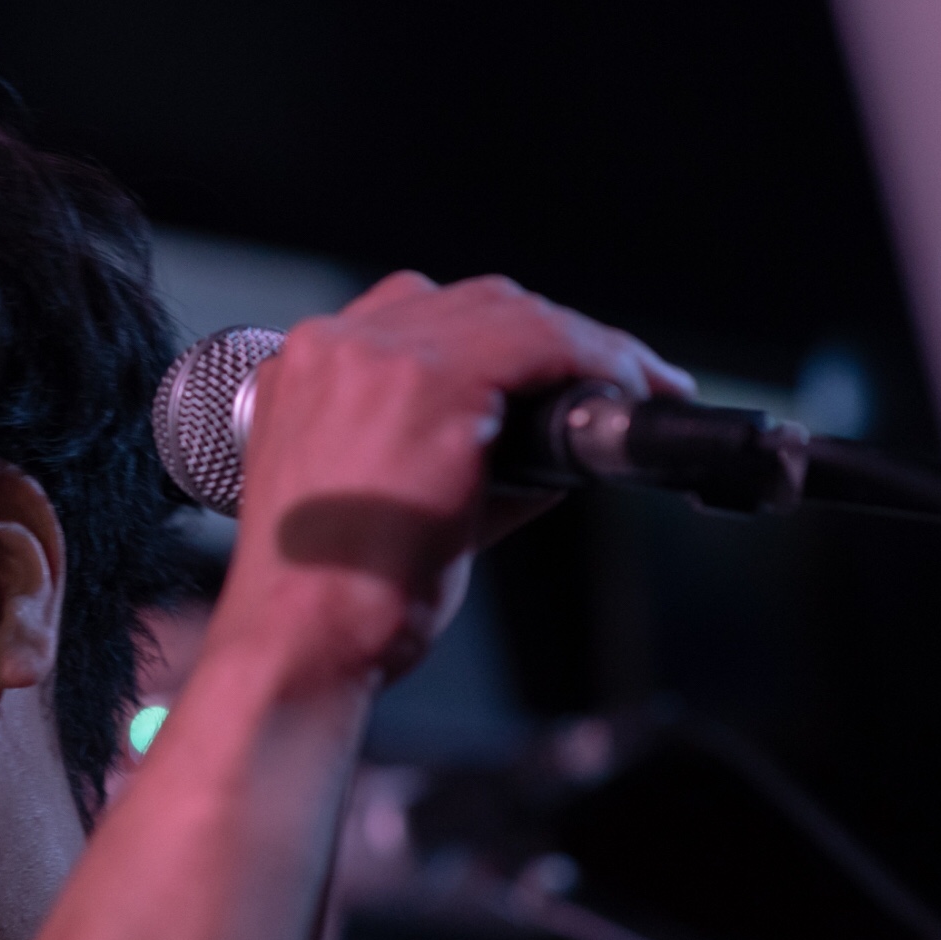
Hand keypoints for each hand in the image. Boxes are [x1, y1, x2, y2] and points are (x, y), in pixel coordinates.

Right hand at [208, 272, 692, 686]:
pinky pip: (540, 342)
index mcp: (307, 371)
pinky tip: (631, 390)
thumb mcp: (381, 503)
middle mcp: (332, 346)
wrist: (300, 636)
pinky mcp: (427, 382)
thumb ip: (452, 455)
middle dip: (553, 335)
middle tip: (617, 378)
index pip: (424, 318)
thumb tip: (542, 452)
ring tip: (640, 385)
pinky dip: (597, 359)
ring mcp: (375, 355)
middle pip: (471, 302)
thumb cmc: (330, 597)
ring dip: (587, 344)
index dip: (507, 338)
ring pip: (512, 312)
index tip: (555, 372)